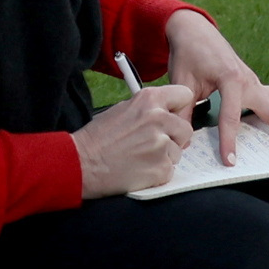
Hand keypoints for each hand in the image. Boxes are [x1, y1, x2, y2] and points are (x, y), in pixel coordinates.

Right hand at [72, 86, 199, 198]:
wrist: (82, 163)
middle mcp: (159, 119)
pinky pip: (170, 170)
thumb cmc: (98, 138)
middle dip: (174, 137)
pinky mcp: (161, 168)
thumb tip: (168, 115)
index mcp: (149, 99)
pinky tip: (139, 169)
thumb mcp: (123, 109)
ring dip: (164, 157)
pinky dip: (157, 173)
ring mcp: (161, 145)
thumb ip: (149, 109)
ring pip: (178, 152)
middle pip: (186, 128)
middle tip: (154, 144)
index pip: (184, 95)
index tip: (172, 116)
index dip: (178, 108)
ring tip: (141, 157)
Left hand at [158, 11, 268, 154]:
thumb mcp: (181, 82)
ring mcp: (257, 82)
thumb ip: (183, 111)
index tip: (231, 162)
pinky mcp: (257, 83)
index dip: (229, 141)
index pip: (231, 117)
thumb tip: (183, 139)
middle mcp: (250, 81)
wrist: (194, 29)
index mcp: (231, 80)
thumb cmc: (187, 54)